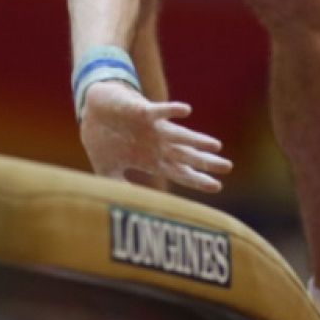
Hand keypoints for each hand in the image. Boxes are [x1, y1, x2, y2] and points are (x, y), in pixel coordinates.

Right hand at [79, 81, 232, 192]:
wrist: (91, 110)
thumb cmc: (103, 139)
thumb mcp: (109, 170)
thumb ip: (120, 187)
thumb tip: (126, 209)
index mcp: (151, 158)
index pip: (180, 172)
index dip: (197, 179)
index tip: (217, 186)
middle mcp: (156, 143)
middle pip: (186, 156)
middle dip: (206, 162)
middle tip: (228, 167)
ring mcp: (151, 128)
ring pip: (178, 135)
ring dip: (196, 140)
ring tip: (216, 145)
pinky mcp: (140, 111)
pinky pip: (158, 110)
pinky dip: (170, 110)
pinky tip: (185, 111)